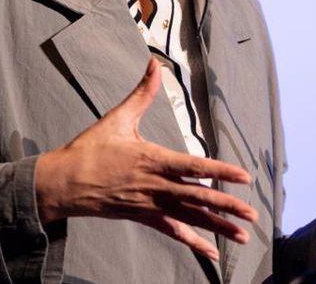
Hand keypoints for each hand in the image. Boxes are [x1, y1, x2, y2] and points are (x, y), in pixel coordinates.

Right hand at [34, 58, 257, 260]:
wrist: (62, 184)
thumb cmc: (90, 150)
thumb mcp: (118, 118)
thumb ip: (142, 93)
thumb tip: (154, 64)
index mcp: (153, 159)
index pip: (194, 167)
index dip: (221, 172)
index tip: (244, 177)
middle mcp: (155, 186)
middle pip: (198, 198)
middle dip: (227, 206)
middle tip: (253, 216)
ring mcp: (150, 204)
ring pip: (190, 217)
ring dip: (217, 227)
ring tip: (242, 235)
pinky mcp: (143, 217)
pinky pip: (172, 232)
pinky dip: (193, 242)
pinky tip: (211, 252)